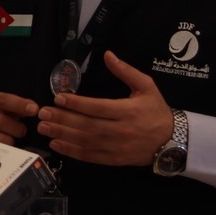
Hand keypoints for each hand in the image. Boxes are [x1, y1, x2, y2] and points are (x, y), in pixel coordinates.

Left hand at [36, 51, 172, 165]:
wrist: (172, 140)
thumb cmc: (156, 110)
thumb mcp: (146, 86)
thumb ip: (125, 71)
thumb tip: (108, 54)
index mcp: (128, 111)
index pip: (98, 107)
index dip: (77, 103)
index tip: (58, 97)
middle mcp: (121, 130)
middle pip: (87, 125)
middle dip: (62, 119)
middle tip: (42, 113)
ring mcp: (117, 147)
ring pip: (85, 142)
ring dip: (62, 135)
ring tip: (43, 128)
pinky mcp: (114, 160)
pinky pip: (90, 156)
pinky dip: (72, 152)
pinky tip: (57, 145)